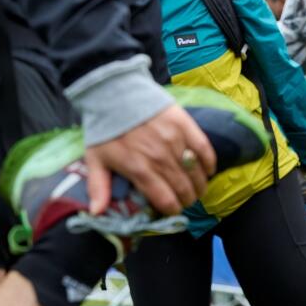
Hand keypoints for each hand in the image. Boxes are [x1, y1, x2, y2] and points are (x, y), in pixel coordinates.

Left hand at [82, 104, 216, 215]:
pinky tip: (209, 170)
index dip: (172, 210)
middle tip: (187, 201)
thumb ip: (98, 187)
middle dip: (187, 200)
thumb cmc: (105, 128)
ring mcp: (175, 141)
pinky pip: (204, 149)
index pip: (165, 199)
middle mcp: (160, 158)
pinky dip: (209, 162)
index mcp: (139, 169)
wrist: (115, 93)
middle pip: (183, 188)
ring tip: (199, 190)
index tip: (173, 210)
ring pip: (195, 172)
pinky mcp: (185, 125)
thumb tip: (96, 212)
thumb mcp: (95, 158)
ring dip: (200, 185)